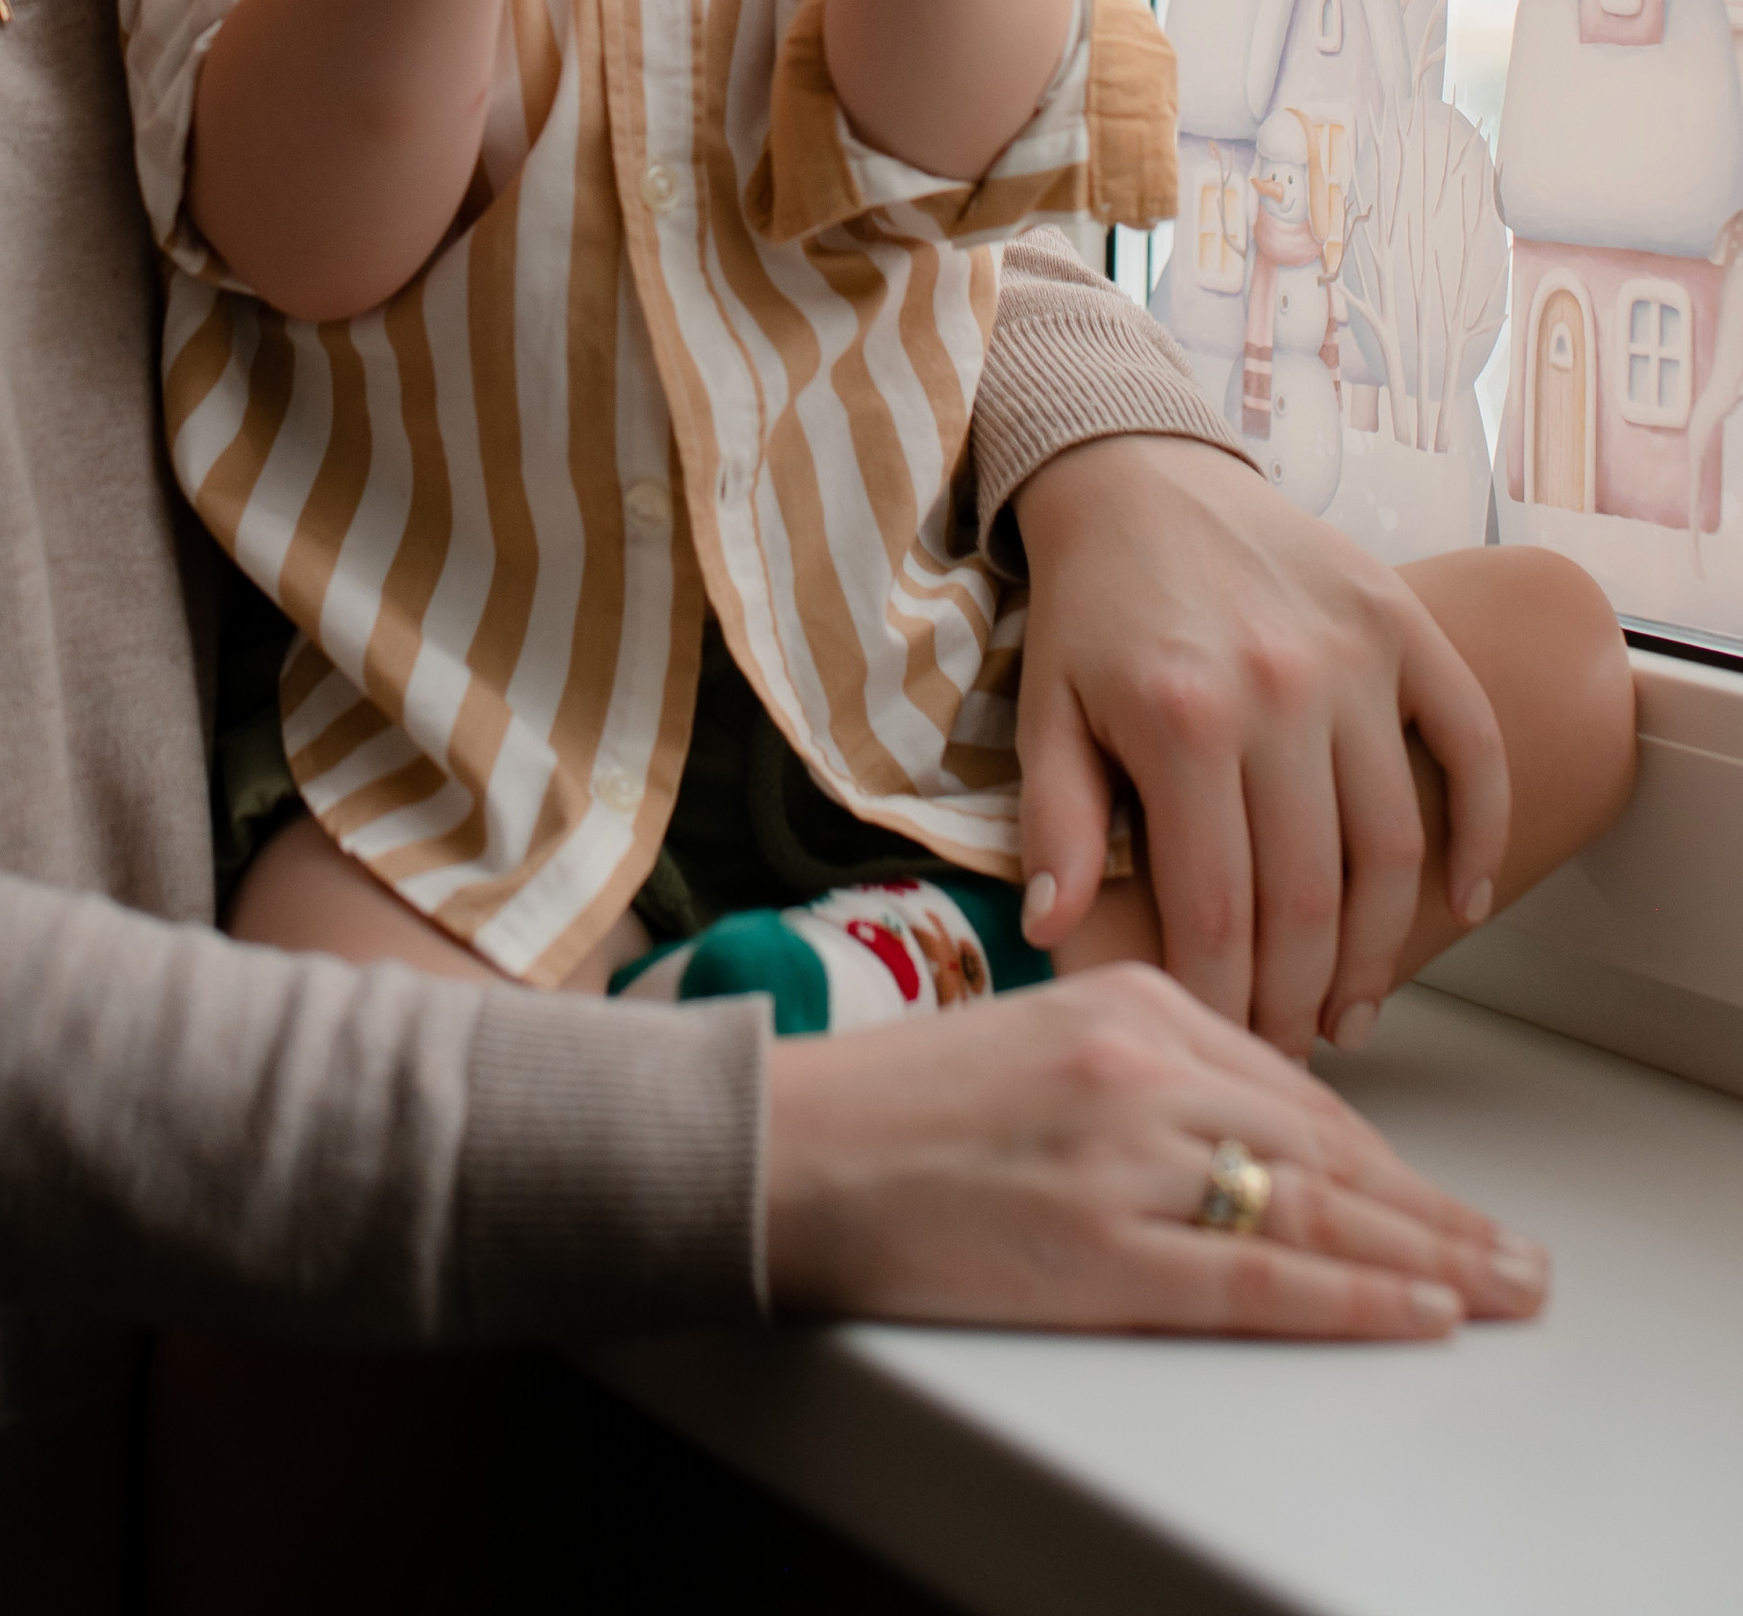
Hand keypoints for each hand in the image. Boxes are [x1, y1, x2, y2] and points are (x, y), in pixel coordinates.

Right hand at [764, 964, 1544, 1332]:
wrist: (794, 1148)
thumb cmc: (901, 1102)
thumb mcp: (1041, 1031)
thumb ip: (1145, 1055)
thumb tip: (1250, 1121)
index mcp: (1130, 998)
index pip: (1294, 1083)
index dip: (1382, 1153)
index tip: (1436, 1196)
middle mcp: (1142, 1064)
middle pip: (1326, 1147)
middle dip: (1435, 1211)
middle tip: (1516, 1255)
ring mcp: (1127, 1158)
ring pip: (1316, 1209)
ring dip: (1428, 1259)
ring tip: (1499, 1289)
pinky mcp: (1103, 1251)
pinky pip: (1259, 1276)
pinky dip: (1353, 1297)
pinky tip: (1416, 1311)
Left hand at [1011, 434, 1509, 1056]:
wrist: (1136, 475)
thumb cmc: (1089, 609)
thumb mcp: (1046, 714)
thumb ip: (1058, 826)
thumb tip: (1058, 935)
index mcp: (1182, 722)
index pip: (1219, 911)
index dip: (1229, 1001)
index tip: (1229, 1050)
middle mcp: (1278, 691)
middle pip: (1312, 896)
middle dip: (1301, 997)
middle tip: (1292, 1047)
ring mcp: (1353, 656)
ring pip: (1393, 843)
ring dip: (1381, 945)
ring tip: (1351, 1006)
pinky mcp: (1401, 622)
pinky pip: (1470, 744)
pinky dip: (1482, 831)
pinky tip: (1464, 904)